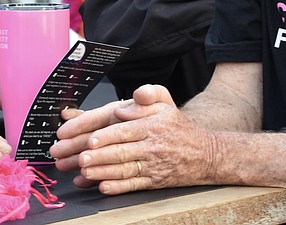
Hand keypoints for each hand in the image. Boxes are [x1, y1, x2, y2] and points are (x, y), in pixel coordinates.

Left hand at [56, 84, 211, 193]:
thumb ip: (146, 97)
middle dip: (99, 156)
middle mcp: (151, 147)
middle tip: (81, 158)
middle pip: (121, 152)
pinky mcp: (154, 181)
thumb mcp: (166, 103)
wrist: (204, 154)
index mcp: (151, 126)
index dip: (107, 136)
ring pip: (124, 170)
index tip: (91, 140)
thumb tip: (124, 107)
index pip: (125, 131)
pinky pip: (133, 185)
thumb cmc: (178, 127)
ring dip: (103, 172)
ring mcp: (152, 166)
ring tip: (85, 172)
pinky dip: (118, 187)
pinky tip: (103, 186)